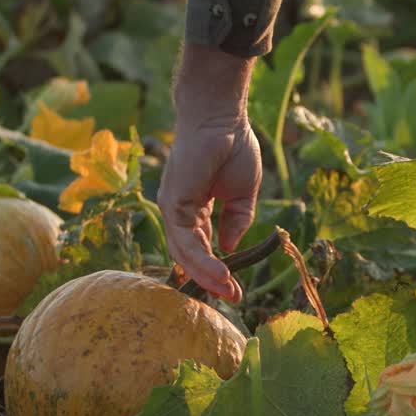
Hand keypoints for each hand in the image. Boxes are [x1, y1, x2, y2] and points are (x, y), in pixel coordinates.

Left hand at [157, 46, 260, 302]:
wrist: (222, 118)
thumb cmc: (232, 147)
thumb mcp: (241, 194)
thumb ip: (236, 221)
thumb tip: (229, 247)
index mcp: (193, 210)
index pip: (200, 248)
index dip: (216, 270)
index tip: (235, 289)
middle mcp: (179, 212)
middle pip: (189, 257)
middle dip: (210, 280)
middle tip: (233, 298)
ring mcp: (173, 208)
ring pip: (185, 253)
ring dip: (207, 276)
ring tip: (229, 291)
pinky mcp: (173, 203)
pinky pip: (186, 240)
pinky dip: (202, 260)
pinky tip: (221, 273)